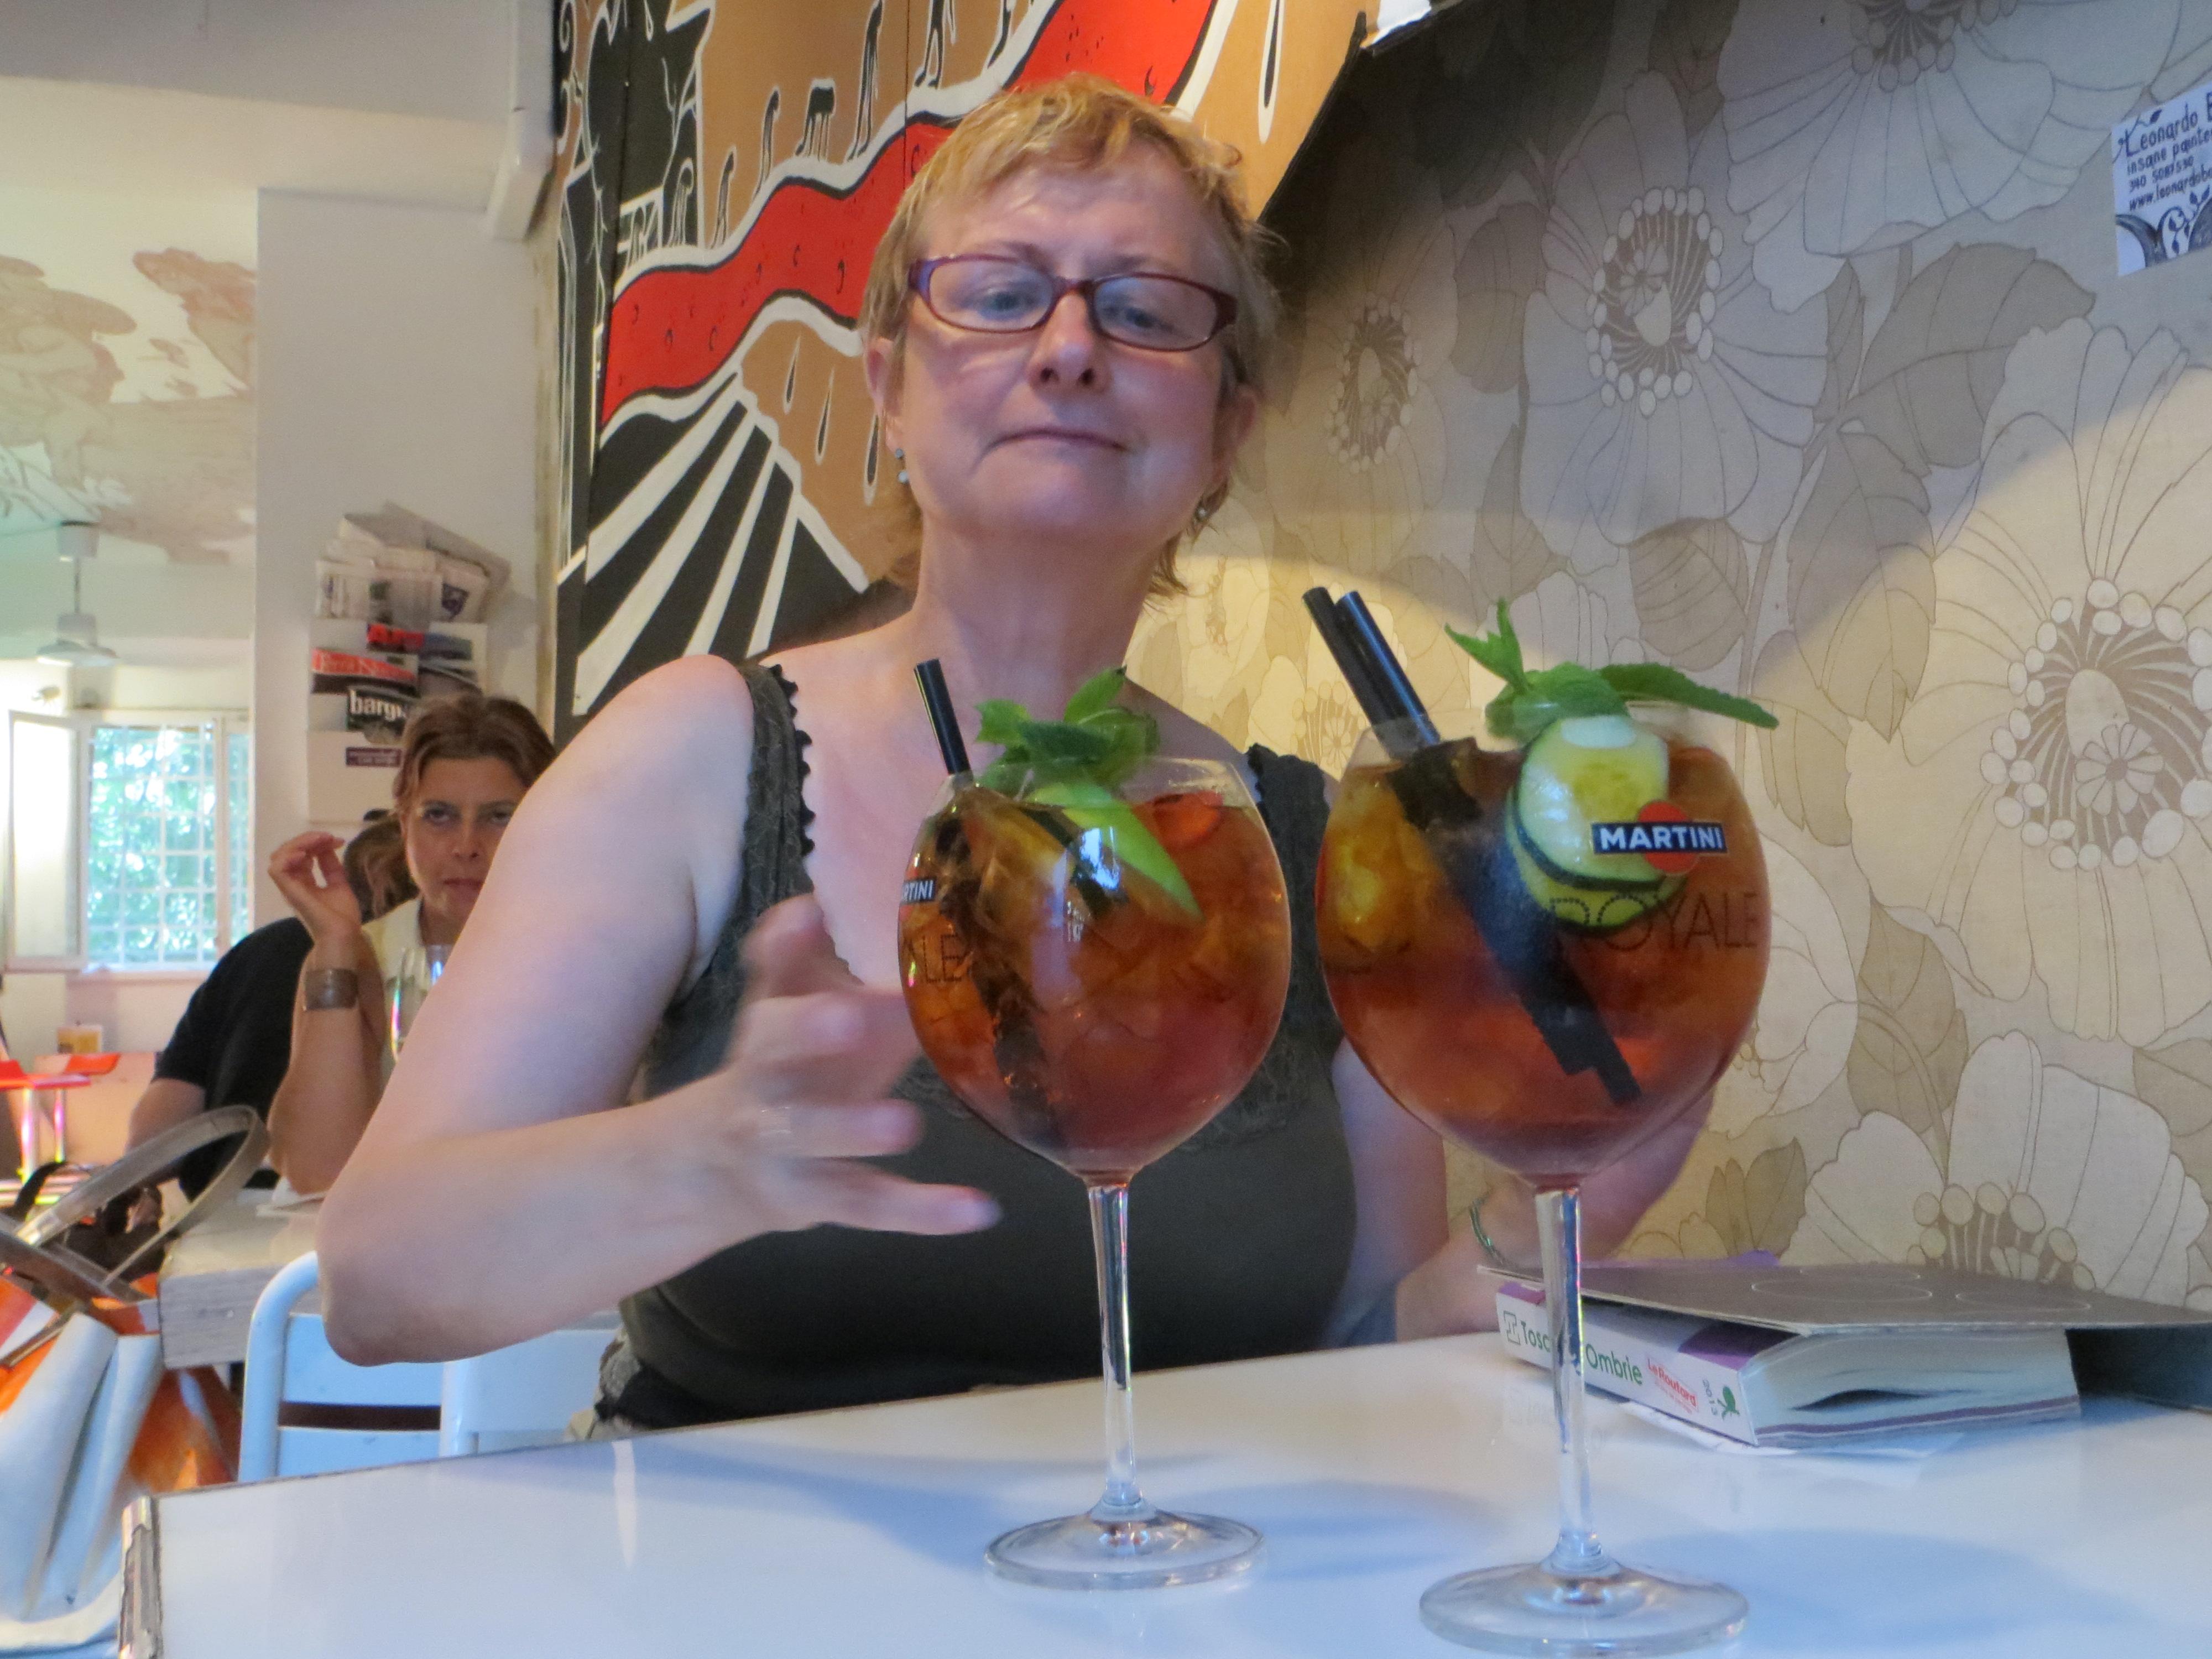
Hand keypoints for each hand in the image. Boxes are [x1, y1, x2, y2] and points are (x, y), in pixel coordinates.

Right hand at [269, 830, 362, 949]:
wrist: (344, 934)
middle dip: (307, 839)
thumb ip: (330, 866)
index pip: (300, 854)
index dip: (316, 842)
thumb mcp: (338, 883)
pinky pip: (277, 870)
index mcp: (303, 881)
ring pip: (279, 857)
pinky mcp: (290, 892)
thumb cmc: (341, 915)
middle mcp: (293, 883)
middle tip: (328, 837)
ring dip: (298, 844)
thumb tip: (327, 846)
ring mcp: (290, 887)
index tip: (337, 840)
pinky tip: (305, 854)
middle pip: (287, 852)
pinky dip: (287, 858)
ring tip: (318, 841)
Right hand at [696, 894, 997, 1238]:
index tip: (810, 915)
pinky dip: (923, 1211)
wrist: (714, 1168)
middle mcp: (763, 1076)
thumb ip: (858, 970)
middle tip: (850, 1017)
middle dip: (805, 1030)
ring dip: (854, 1129)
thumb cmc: (790, 1070)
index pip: (767, 974)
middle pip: (769, 1047)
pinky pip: (866, 1203)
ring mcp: (780, 1143)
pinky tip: (979, 1210)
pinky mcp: (811, 1197)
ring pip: (811, 1135)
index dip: (783, 945)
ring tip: (906, 1125)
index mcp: (769, 1021)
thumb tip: (930, 916)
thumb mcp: (810, 1015)